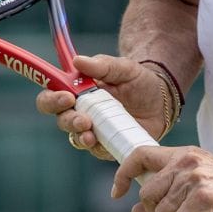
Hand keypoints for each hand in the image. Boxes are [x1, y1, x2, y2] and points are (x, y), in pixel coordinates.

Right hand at [35, 53, 170, 159]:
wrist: (161, 102)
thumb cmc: (138, 81)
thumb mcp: (124, 68)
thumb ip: (102, 65)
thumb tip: (78, 61)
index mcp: (76, 91)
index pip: (51, 95)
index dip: (52, 98)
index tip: (67, 97)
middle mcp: (79, 111)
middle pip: (60, 119)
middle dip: (67, 119)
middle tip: (82, 118)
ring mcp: (92, 130)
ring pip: (75, 137)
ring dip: (80, 135)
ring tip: (90, 132)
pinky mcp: (106, 145)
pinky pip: (96, 150)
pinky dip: (97, 148)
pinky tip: (102, 142)